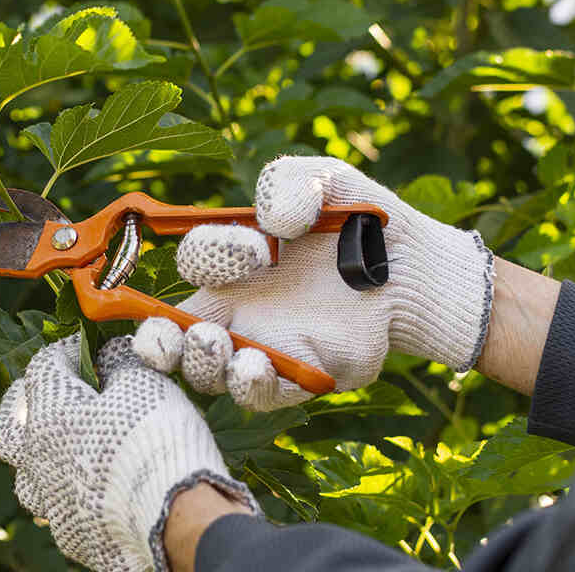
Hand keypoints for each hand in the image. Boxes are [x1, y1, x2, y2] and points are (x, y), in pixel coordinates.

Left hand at [0, 335, 257, 571]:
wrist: (175, 518)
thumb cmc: (155, 439)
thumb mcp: (143, 382)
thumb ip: (119, 361)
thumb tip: (110, 353)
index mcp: (48, 414)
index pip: (43, 367)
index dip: (67, 350)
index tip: (89, 346)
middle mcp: (37, 459)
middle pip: (11, 426)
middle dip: (24, 404)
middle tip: (43, 394)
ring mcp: (50, 501)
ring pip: (26, 475)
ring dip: (38, 456)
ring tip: (60, 447)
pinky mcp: (70, 534)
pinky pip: (58, 508)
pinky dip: (68, 492)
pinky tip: (89, 489)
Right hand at [133, 156, 493, 410]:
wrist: (417, 268)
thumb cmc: (362, 221)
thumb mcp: (325, 180)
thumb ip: (289, 182)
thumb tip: (274, 222)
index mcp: (233, 264)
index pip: (193, 265)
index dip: (208, 255)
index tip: (255, 247)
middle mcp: (238, 311)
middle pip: (173, 337)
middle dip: (158, 340)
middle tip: (169, 334)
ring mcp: (266, 349)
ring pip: (209, 373)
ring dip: (202, 364)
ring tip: (218, 346)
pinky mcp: (302, 377)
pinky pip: (262, 395)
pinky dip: (250, 385)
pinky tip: (254, 367)